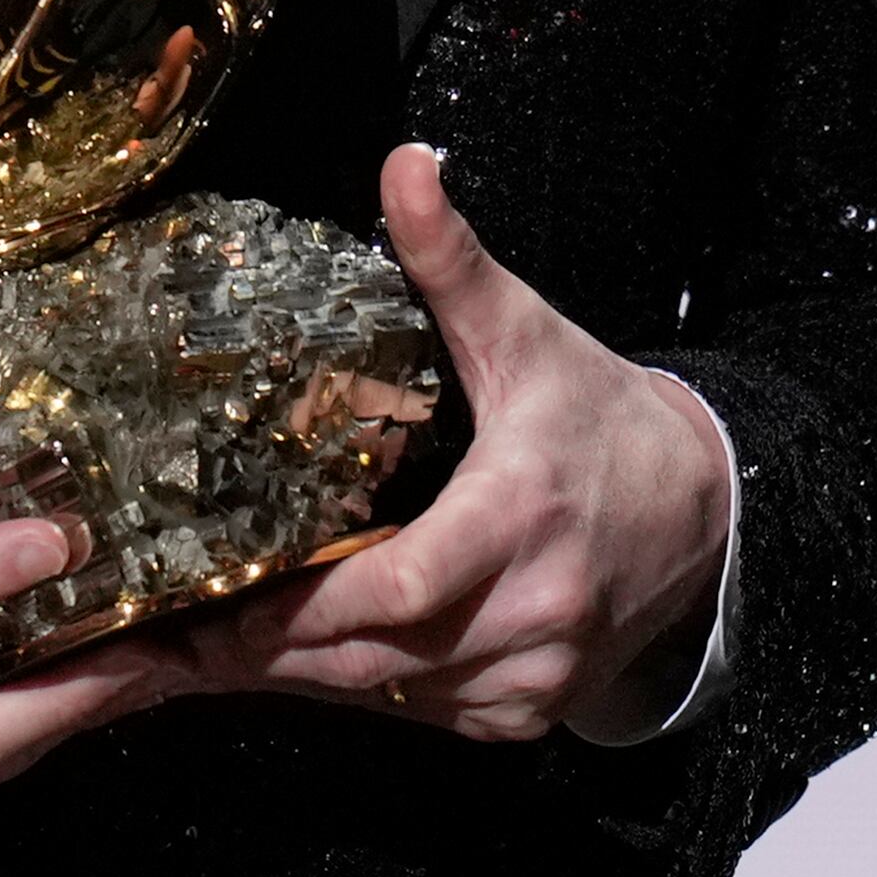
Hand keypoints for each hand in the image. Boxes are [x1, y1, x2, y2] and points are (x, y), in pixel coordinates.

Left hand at [145, 142, 730, 741]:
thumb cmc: (596, 415)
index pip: (407, 585)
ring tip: (205, 652)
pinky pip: (426, 713)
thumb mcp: (522, 330)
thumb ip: (451, 257)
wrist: (704, 509)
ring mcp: (537, 669)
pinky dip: (360, 691)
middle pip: (381, 655)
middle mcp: (533, 609)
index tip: (222, 604)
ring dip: (302, 677)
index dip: (308, 606)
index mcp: (519, 515)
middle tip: (172, 639)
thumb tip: (406, 163)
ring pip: (395, 694)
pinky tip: (293, 663)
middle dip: (271, 651)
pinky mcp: (532, 708)